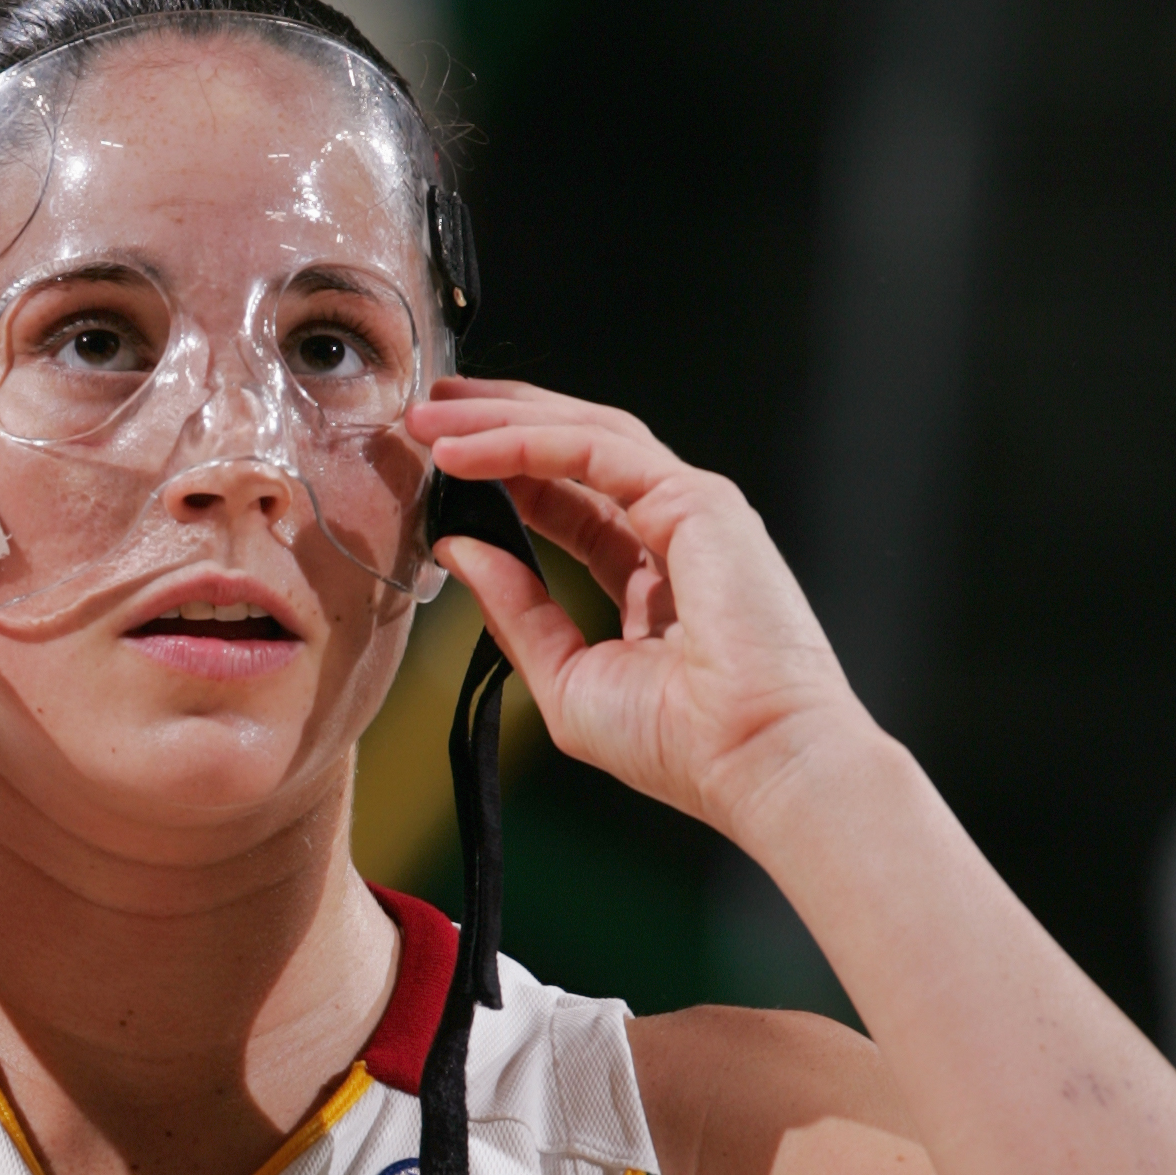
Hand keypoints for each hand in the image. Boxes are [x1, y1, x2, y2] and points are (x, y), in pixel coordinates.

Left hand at [407, 380, 873, 843]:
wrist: (750, 761)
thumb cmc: (680, 743)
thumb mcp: (567, 678)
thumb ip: (515, 611)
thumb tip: (458, 550)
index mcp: (651, 576)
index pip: (568, 501)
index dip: (504, 475)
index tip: (439, 464)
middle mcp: (673, 530)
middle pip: (574, 451)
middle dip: (497, 424)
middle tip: (425, 413)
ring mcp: (690, 508)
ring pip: (584, 437)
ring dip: (503, 420)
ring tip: (432, 418)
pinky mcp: (696, 500)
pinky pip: (596, 453)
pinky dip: (527, 443)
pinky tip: (468, 451)